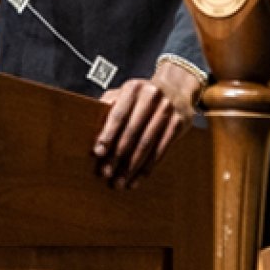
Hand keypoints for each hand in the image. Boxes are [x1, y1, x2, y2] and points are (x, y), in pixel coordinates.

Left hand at [93, 61, 201, 188]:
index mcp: (133, 88)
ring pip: (146, 144)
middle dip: (117, 155)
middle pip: (132, 132)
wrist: (176, 87)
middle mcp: (152, 96)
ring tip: (119, 181)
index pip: (118, 115)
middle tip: (106, 173)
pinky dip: (147, 168)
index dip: (107, 135)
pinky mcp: (178, 124)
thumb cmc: (142, 95)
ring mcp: (167, 110)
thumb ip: (109, 107)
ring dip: (131, 167)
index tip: (98, 153)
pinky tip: (137, 179)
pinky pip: (161, 150)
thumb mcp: (125, 93)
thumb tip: (90, 132)